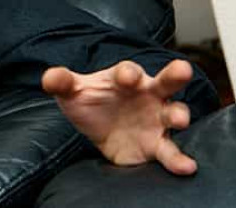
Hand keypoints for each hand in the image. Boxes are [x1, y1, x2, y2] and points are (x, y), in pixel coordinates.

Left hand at [42, 59, 195, 174]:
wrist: (99, 128)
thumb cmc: (90, 101)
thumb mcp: (72, 91)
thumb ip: (62, 82)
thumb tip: (49, 78)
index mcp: (125, 77)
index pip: (128, 71)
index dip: (127, 72)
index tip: (126, 77)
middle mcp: (148, 94)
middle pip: (164, 81)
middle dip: (173, 75)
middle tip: (182, 69)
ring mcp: (156, 119)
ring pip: (174, 113)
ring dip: (178, 114)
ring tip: (179, 119)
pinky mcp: (156, 144)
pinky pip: (169, 150)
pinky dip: (178, 158)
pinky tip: (186, 165)